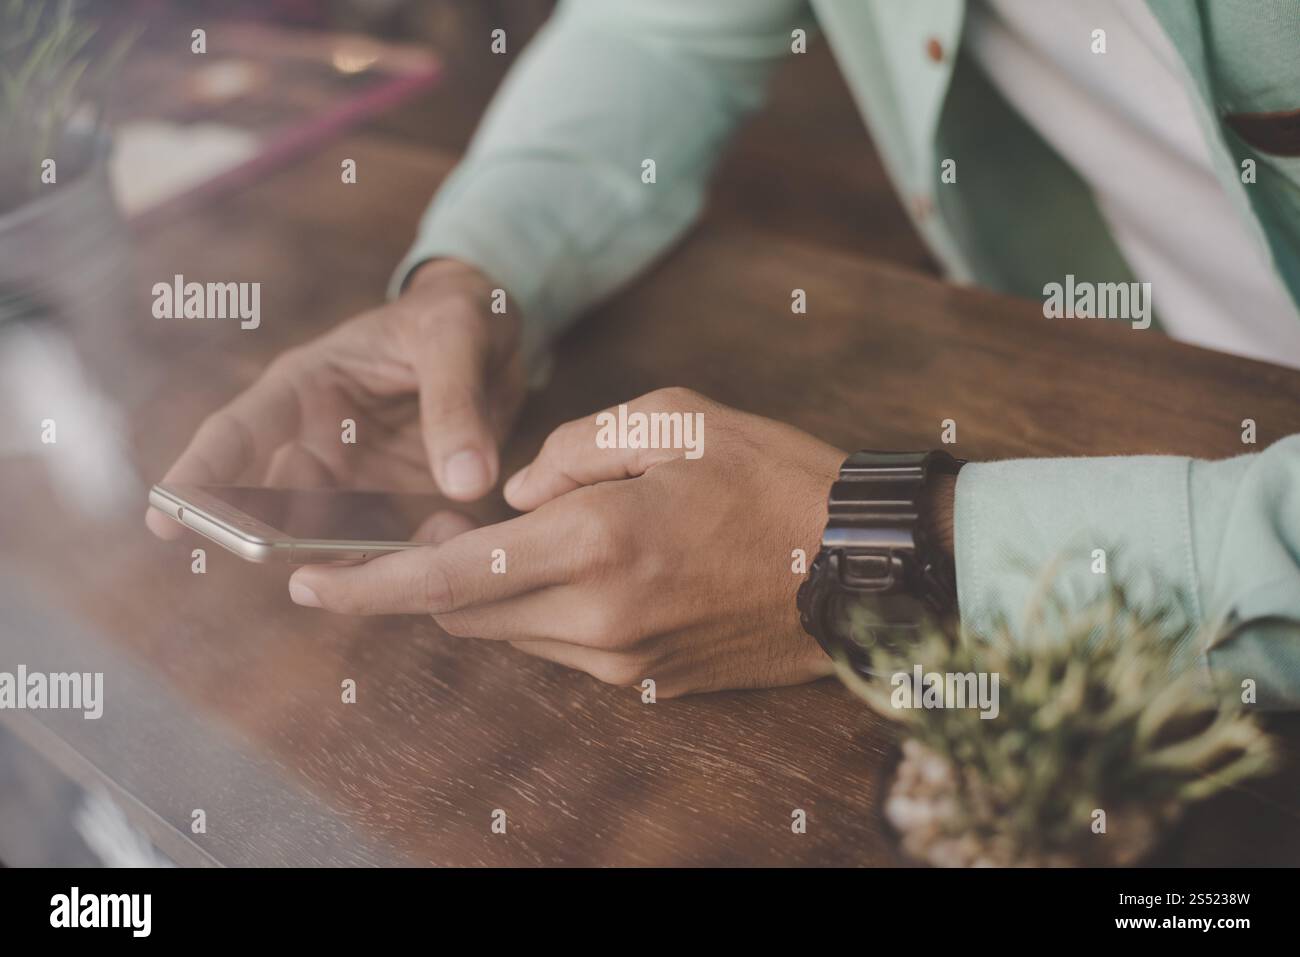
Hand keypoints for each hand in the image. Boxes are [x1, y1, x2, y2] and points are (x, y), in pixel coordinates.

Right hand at [146, 260, 524, 537]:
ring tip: (393, 559)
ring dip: (355, 561)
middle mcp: (319, 443)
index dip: (199, 476)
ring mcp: (358, 483)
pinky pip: (397, 548)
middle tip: (286, 566)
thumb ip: (455, 404)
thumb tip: (464, 485)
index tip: (164, 521)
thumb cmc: (458, 318)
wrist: (498, 337)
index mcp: (306, 388)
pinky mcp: (403, 508)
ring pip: (331, 541)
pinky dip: (419, 557)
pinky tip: (452, 537)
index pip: (238, 433)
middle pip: (273, 507)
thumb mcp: (457, 337)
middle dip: (272, 542)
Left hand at [286, 388, 845, 696]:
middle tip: (450, 522)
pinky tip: (596, 566)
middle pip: (469, 611)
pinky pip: (563, 647)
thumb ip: (570, 445)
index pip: (450, 575)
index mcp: (596, 542)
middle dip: (436, 574)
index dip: (367, 584)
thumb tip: (514, 488)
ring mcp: (623, 661)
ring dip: (498, 589)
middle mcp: (598, 619)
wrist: (859, 566)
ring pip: (514, 632)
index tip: (303, 583)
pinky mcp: (648, 681)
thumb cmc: (773, 475)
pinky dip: (547, 608)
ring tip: (543, 533)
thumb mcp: (672, 417)